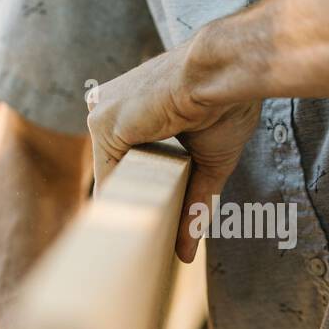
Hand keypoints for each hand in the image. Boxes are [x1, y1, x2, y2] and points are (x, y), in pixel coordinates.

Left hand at [86, 41, 259, 261]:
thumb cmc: (224, 104)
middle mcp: (109, 108)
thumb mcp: (207, 164)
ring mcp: (103, 115)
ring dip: (125, 210)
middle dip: (129, 210)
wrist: (225, 72)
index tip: (141, 233)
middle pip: (113, 174)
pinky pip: (107, 178)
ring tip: (140, 243)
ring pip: (110, 179)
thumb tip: (186, 256)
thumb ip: (192, 206)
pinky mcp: (104, 123)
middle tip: (138, 252)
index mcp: (131, 110)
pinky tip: (136, 227)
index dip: (134, 196)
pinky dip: (121, 205)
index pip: (120, 163)